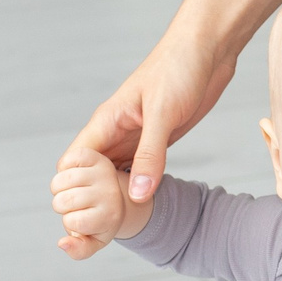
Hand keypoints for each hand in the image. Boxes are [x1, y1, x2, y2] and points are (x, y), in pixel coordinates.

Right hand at [51, 145, 152, 257]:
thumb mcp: (96, 239)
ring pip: (60, 180)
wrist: (122, 194)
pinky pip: (65, 161)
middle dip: (62, 205)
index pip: (72, 222)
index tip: (84, 219)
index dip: (71, 223)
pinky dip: (63, 168)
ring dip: (59, 187)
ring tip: (73, 189)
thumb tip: (62, 244)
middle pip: (63, 201)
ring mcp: (102, 171)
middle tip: (77, 204)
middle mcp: (109, 192)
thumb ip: (80, 249)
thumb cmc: (102, 219)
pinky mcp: (94, 155)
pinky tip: (74, 174)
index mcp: (111, 215)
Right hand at [60, 29, 229, 254]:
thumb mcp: (164, 113)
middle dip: (91, 201)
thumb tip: (138, 196)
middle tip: (98, 232)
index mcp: (106, 121)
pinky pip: (138, 172)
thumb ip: (151, 154)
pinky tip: (141, 209)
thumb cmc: (180, 68)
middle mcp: (116, 132)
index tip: (83, 216)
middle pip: (91, 175)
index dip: (73, 190)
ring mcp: (136, 138)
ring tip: (113, 229)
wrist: (208, 48)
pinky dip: (137, 191)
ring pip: (114, 176)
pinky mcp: (156, 142)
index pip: (74, 162)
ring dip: (114, 199)